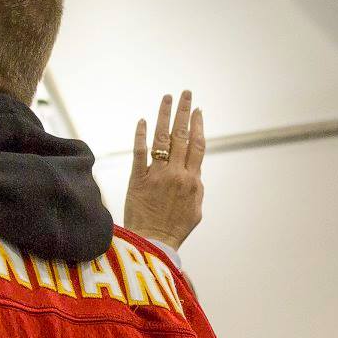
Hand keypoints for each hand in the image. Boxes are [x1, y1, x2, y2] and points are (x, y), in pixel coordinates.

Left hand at [124, 91, 205, 248]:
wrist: (154, 244)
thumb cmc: (175, 230)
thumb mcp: (195, 210)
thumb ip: (196, 187)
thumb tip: (195, 174)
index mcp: (193, 181)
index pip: (197, 145)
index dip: (198, 125)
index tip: (198, 110)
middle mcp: (177, 174)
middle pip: (182, 136)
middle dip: (185, 112)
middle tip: (186, 94)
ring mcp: (158, 175)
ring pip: (163, 138)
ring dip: (165, 116)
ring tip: (168, 98)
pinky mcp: (139, 179)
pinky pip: (140, 152)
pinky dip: (142, 135)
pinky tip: (144, 120)